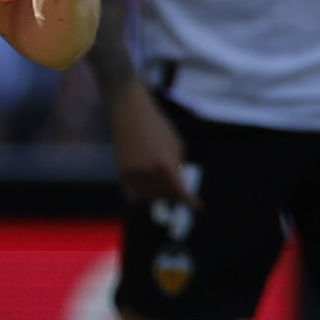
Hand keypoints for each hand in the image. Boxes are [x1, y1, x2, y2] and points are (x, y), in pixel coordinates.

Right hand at [107, 74, 192, 208]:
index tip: (198, 207)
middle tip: (177, 190)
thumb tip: (177, 182)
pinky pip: (132, 194)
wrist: (130, 111)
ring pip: (148, 198)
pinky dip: (140, 195)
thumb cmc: (157, 123)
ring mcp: (134, 174)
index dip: (190, 202)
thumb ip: (177, 164)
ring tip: (160, 186)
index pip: (180, 191)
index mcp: (167, 164)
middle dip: (173, 195)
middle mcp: (150, 172)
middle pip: (165, 195)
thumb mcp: (175, 143)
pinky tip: (146, 188)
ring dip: (157, 195)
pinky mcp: (122, 172)